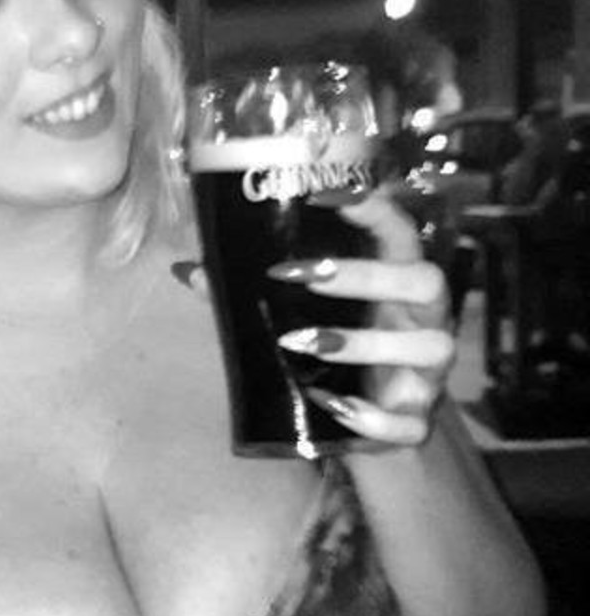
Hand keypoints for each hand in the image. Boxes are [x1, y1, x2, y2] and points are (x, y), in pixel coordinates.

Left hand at [271, 187, 454, 445]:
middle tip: (301, 276)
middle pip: (426, 281)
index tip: (327, 193)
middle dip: (365, 276)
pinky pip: (411, 421)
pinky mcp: (421, 421)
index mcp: (400, 282)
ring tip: (306, 344)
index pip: (401, 234)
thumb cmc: (340, 349)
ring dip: (368, 344)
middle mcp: (427, 319)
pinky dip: (374, 416)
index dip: (375, 210)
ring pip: (430, 348)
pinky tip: (333, 407)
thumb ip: (249, 294)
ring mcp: (430, 372)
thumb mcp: (304, 317)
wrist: (374, 423)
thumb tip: (185, 269)